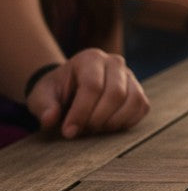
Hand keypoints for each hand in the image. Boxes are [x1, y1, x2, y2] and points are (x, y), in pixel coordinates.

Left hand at [24, 49, 149, 139]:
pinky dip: (127, 121)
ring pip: (133, 100)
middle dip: (98, 118)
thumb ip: (44, 106)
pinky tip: (109, 127)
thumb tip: (50, 119)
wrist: (70, 88)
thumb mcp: (42, 96)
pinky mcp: (138, 90)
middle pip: (116, 93)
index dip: (81, 112)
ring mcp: (130, 75)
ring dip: (114, 122)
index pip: (92, 85)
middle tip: (83, 131)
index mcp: (90, 58)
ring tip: (96, 129)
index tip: (68, 132)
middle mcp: (114, 62)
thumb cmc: (56, 92)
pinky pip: (142, 107)